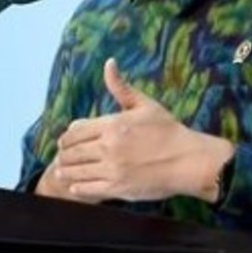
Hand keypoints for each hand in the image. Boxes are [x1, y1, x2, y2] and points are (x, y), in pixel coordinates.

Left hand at [36, 58, 233, 203]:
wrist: (190, 161)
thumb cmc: (169, 132)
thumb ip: (121, 87)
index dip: (66, 137)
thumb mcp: (145, 105)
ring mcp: (112, 169)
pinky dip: (78, 188)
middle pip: (72, 152)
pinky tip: (74, 186)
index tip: (64, 141)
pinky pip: (88, 189)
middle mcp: (108, 147)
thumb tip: (109, 63)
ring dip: (66, 170)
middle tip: (61, 157)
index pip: (75, 131)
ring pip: (76, 171)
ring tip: (61, 171)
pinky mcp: (119, 188)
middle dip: (64, 154)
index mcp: (112, 125)